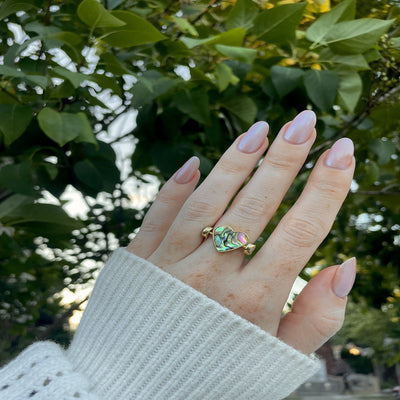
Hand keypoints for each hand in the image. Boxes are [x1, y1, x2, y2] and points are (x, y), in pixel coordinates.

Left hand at [127, 110, 355, 353]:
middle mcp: (212, 277)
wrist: (139, 394)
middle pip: (256, 205)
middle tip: (306, 121)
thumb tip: (347, 265)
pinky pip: (158, 215)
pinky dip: (176, 187)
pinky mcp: (138, 261)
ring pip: (208, 201)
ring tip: (261, 129)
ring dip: (236, 161)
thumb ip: (317, 317)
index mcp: (254, 302)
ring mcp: (170, 265)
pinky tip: (195, 162)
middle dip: (286, 159)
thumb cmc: (219, 377)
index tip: (343, 150)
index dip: (326, 188)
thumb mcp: (278, 360)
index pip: (301, 231)